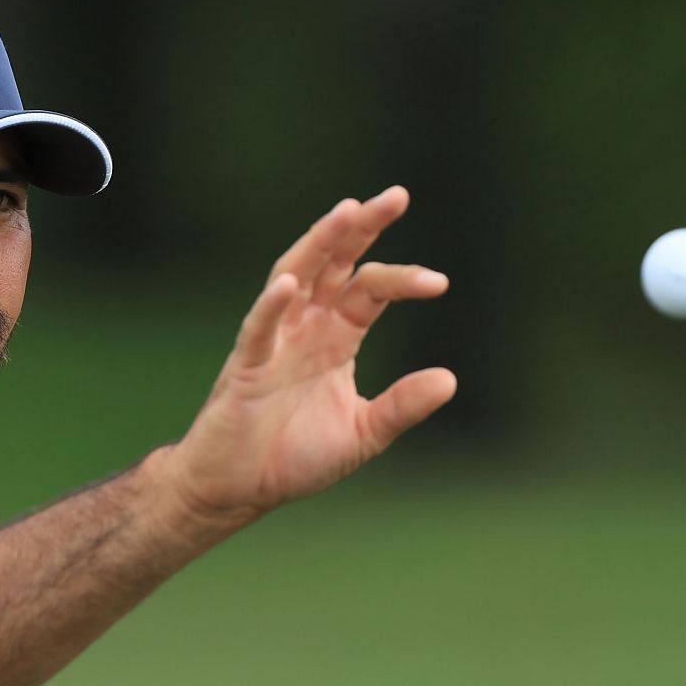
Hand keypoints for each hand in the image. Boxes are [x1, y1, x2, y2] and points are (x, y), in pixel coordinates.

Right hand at [154, 186, 455, 529]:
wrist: (236, 490)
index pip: (370, 289)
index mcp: (336, 337)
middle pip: (335, 264)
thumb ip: (401, 406)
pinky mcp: (245, 366)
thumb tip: (450, 379)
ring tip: (346, 211)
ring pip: (295, 276)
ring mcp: (273, 342)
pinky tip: (290, 283)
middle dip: (362, 228)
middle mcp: (305, 327)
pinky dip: (272, 305)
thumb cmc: (291, 458)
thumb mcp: (362, 433)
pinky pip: (258, 329)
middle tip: (396, 196)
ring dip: (319, 244)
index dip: (403, 278)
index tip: (438, 282)